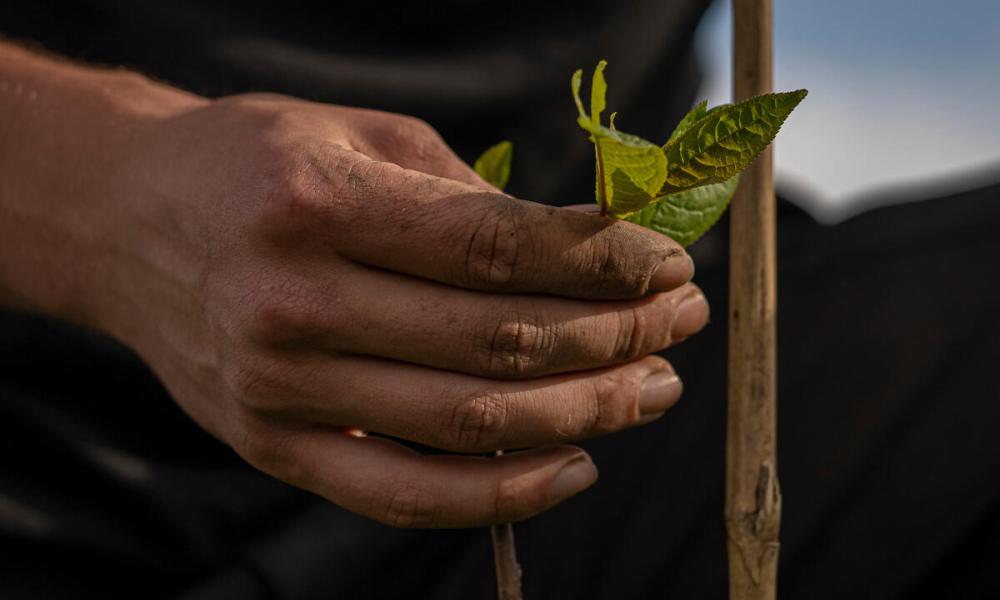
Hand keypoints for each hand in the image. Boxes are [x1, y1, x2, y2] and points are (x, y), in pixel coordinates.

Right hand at [97, 93, 708, 527]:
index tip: (668, 266)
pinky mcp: (274, 447)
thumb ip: (472, 198)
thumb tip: (592, 249)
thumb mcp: (360, 139)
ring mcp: (280, 388)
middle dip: (615, 335)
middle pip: (499, 341)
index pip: (498, 249)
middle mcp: (295, 303)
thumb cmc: (255, 164)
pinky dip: (501, 494)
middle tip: (679, 323)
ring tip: (652, 389)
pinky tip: (573, 466)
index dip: (603, 261)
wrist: (127, 223)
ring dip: (585, 412)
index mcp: (319, 204)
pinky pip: (405, 493)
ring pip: (470, 422)